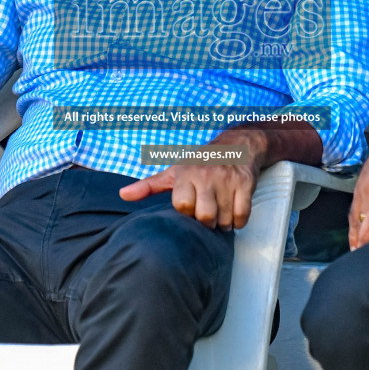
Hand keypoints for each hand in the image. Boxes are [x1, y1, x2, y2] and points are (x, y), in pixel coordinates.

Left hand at [119, 129, 263, 229]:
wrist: (238, 145)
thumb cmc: (200, 163)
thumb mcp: (174, 172)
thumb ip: (149, 186)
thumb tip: (122, 195)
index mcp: (186, 173)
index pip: (182, 206)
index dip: (186, 212)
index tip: (190, 207)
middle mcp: (206, 175)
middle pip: (204, 217)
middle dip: (206, 222)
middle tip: (207, 216)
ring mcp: (228, 180)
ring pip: (224, 219)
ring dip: (223, 224)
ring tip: (220, 214)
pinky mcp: (246, 184)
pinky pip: (242, 216)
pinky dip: (238, 221)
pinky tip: (233, 213)